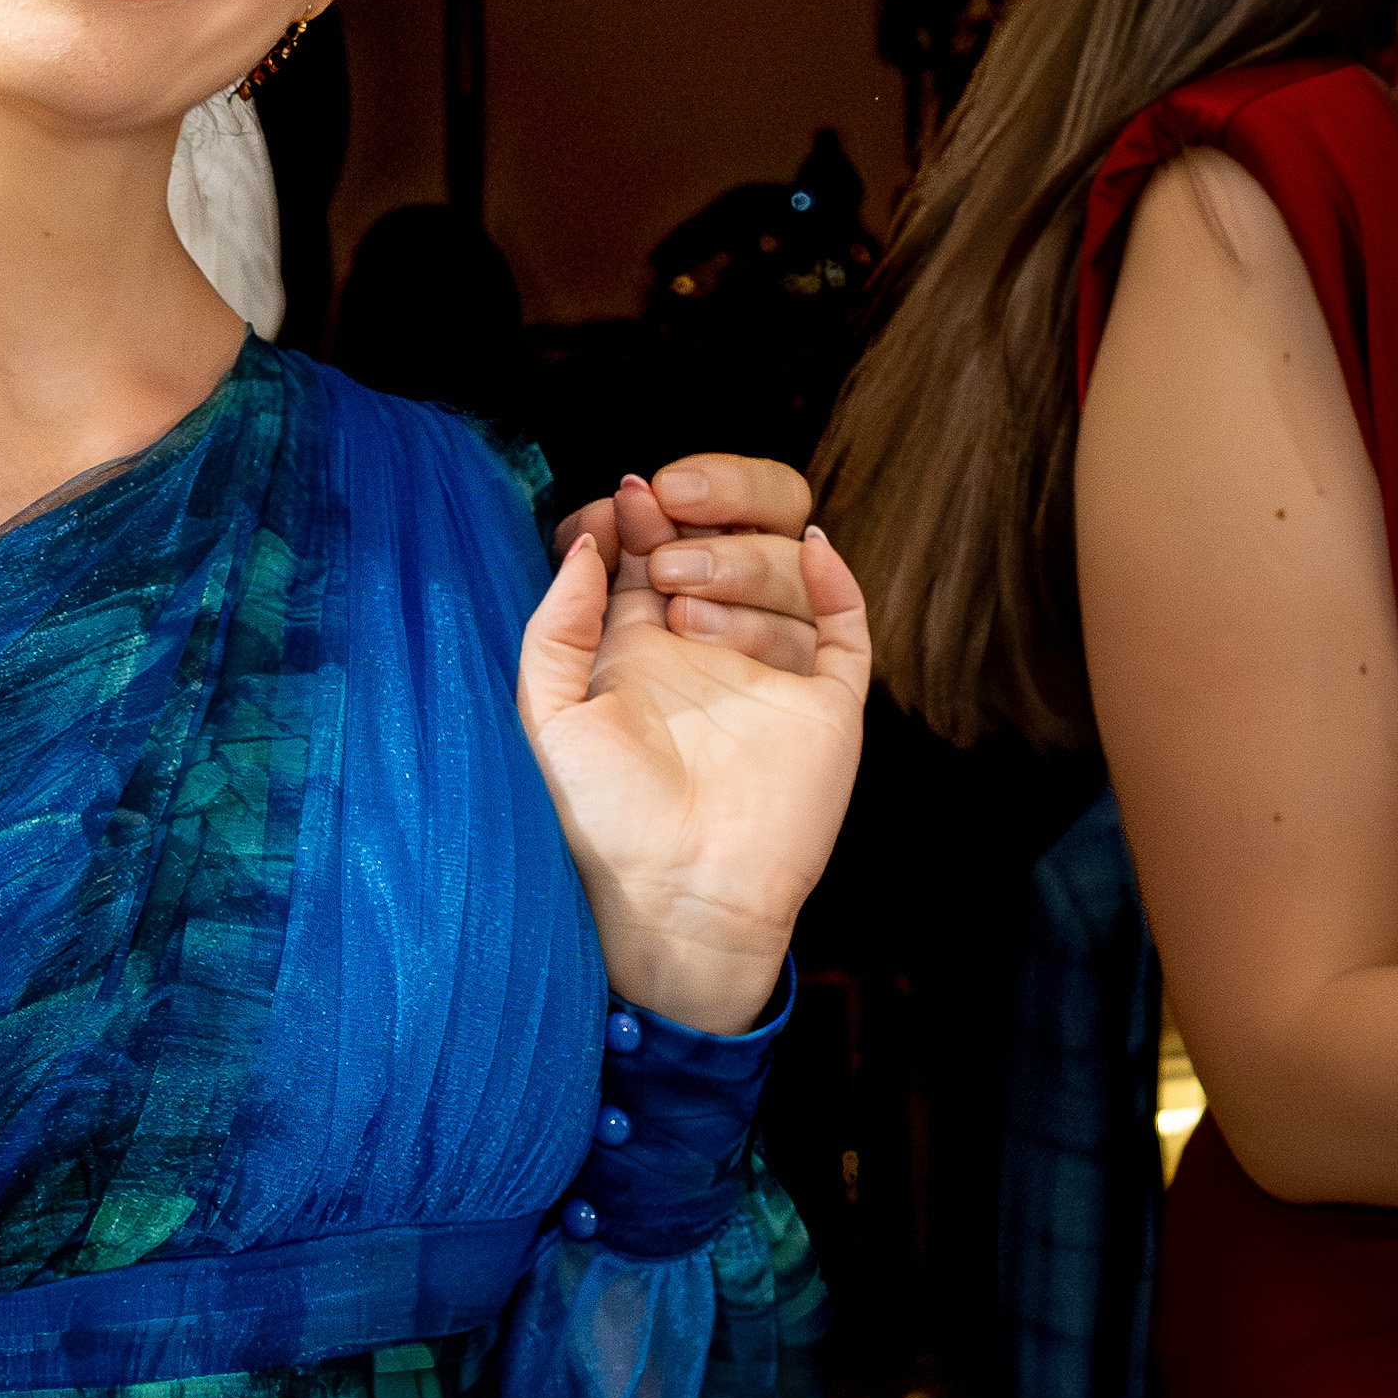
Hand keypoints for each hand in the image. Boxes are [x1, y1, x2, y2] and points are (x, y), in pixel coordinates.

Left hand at [518, 513, 868, 1036]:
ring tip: (691, 611)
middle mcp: (705, 650)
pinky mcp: (824, 705)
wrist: (676, 897)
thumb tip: (591, 540)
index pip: (647, 550)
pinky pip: (846, 628)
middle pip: (716, 546)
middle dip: (692, 531)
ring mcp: (768, 674)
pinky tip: (814, 549)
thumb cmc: (602, 820)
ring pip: (777, 573)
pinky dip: (836, 582)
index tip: (624, 500)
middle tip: (662, 549)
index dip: (639, 516)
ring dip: (741, 565)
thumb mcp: (551, 714)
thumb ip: (557, 625)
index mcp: (636, 646)